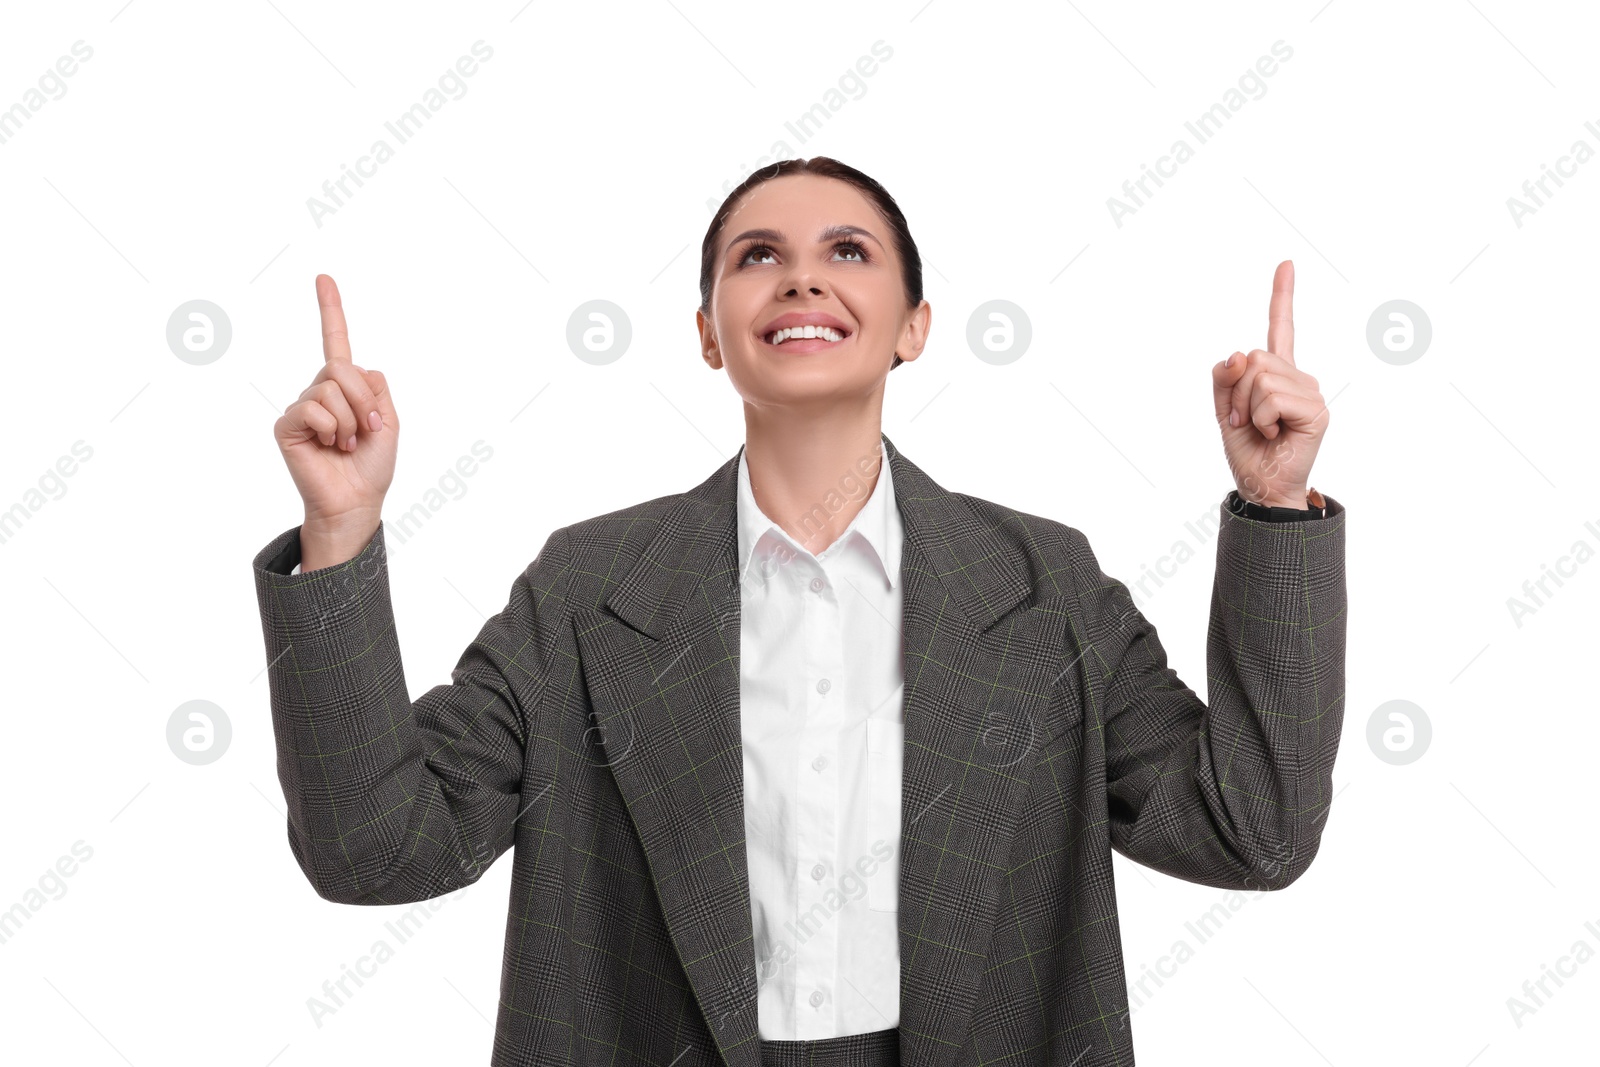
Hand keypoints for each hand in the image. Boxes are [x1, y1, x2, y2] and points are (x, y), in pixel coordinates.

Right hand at [273, 275, 398, 531]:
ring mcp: (302, 406)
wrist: (357, 500)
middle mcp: (320, 391)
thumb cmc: (372, 466)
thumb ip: (376, 387)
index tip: (324, 278)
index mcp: (346, 387)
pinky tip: (331, 448)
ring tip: (347, 445)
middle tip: (370, 431)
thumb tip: (353, 368)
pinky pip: (313, 409)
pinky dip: (332, 429)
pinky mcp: (288, 424)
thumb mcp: (390, 422)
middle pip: (341, 367)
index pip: (337, 342)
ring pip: (330, 389)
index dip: (331, 310)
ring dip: (351, 421)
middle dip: (365, 400)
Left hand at [1210, 260, 1327, 507]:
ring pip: (1261, 376)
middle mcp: (1298, 378)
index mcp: (1276, 374)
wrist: (1263, 488)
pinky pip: (1272, 398)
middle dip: (1237, 391)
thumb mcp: (1224, 411)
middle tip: (1246, 420)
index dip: (1282, 296)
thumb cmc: (1247, 451)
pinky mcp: (1316, 410)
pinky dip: (1261, 419)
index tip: (1286, 263)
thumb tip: (1237, 354)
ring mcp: (1310, 392)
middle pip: (1255, 357)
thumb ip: (1223, 378)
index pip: (1280, 328)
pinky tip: (1273, 434)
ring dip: (1248, 408)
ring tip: (1261, 429)